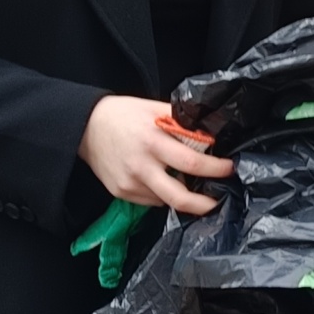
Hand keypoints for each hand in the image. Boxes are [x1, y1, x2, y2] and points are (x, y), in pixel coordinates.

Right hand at [78, 95, 234, 215]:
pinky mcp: (121, 192)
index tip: (228, 168)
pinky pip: (150, 200)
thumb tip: (209, 134)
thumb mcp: (154, 109)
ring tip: (190, 185)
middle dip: (203, 204)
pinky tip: (164, 181)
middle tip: (217, 201)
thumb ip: (181, 122)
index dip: (215, 169)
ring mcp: (130, 183)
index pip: (191, 163)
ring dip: (182, 195)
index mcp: (153, 142)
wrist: (85, 126)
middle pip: (179, 197)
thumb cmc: (123, 114)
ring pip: (165, 201)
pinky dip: (162, 194)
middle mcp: (141, 167)